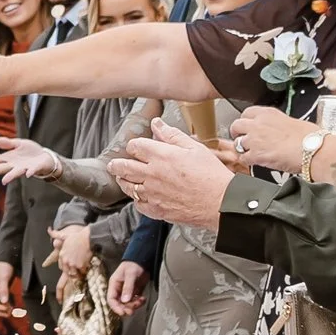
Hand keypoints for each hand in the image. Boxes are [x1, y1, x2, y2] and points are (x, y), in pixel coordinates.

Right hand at [0, 137, 54, 182]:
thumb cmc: (31, 152)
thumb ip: (8, 143)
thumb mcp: (19, 143)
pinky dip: (30, 172)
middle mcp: (14, 165)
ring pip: (15, 173)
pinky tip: (28, 174)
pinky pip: (32, 170)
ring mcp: (24, 168)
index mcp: (9, 158)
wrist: (45, 157)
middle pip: (1, 168)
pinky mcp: (35, 168)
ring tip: (4, 181)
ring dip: (10, 176)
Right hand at [0, 258, 14, 317]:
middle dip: (0, 311)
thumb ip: (3, 290)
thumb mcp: (3, 278)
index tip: (7, 309)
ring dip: (2, 309)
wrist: (7, 259)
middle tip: (9, 314)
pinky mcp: (1, 290)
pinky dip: (5, 305)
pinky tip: (11, 306)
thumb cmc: (4, 267)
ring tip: (10, 312)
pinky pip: (1, 300)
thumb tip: (4, 302)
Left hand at [52, 225, 94, 282]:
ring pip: (74, 273)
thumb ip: (56, 235)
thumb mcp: (64, 235)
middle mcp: (66, 260)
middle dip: (71, 271)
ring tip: (81, 269)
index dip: (66, 267)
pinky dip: (84, 270)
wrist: (87, 238)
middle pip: (67, 271)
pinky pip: (82, 271)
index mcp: (61, 255)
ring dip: (77, 272)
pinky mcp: (80, 265)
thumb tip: (49, 229)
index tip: (70, 266)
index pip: (61, 266)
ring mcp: (73, 263)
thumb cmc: (76, 236)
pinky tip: (86, 266)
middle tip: (76, 269)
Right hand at [107, 260, 148, 317]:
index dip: (115, 307)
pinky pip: (135, 301)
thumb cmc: (133, 265)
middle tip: (132, 311)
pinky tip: (143, 298)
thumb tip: (125, 301)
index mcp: (114, 285)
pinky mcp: (134, 292)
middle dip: (126, 308)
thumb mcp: (130, 275)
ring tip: (141, 300)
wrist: (142, 260)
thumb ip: (128, 287)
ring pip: (128, 304)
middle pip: (120, 304)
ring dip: (134, 305)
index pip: (111, 299)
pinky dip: (139, 302)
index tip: (122, 313)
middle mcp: (119, 290)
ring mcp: (127, 291)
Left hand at [109, 123, 233, 230]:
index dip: (134, 145)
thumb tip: (158, 124)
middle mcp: (152, 174)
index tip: (135, 147)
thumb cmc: (212, 176)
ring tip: (122, 179)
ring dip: (123, 181)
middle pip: (123, 167)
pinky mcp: (157, 210)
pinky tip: (140, 197)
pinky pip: (139, 205)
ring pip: (128, 187)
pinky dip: (137, 200)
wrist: (221, 203)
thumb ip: (172, 135)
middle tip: (114, 164)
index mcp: (161, 156)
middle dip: (117, 164)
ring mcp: (153, 194)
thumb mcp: (194, 148)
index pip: (135, 146)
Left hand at [226, 106, 309, 173]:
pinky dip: (247, 161)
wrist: (314, 150)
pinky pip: (243, 158)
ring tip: (251, 153)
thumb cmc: (310, 137)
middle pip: (236, 125)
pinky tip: (255, 162)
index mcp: (268, 113)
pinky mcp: (256, 155)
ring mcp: (255, 139)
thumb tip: (277, 130)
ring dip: (242, 149)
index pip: (246, 112)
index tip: (247, 127)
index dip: (246, 121)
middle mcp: (259, 124)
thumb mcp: (292, 121)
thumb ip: (278, 124)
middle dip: (238, 133)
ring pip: (237, 143)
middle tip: (242, 139)